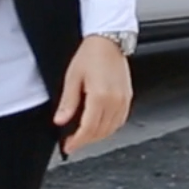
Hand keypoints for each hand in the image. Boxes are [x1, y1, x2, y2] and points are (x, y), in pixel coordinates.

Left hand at [54, 35, 132, 156]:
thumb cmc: (90, 55)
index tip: (68, 147)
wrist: (109, 41)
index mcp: (100, 96)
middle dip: (85, 141)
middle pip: (100, 131)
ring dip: (97, 136)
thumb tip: (60, 121)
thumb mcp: (72, 78)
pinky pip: (120, 120)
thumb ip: (68, 102)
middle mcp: (115, 100)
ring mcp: (124, 99)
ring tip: (83, 136)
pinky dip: (109, 127)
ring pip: (112, 129)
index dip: (77, 141)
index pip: (88, 128)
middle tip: (72, 143)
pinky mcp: (128, 97)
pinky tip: (99, 126)